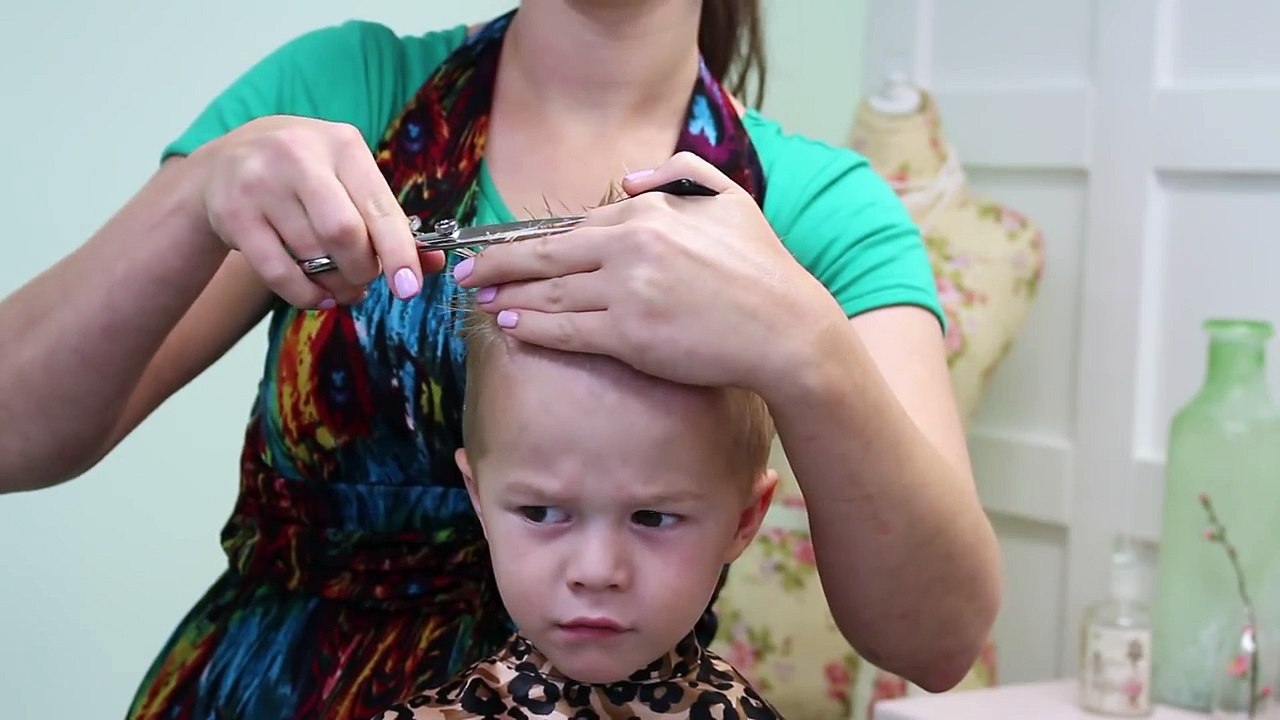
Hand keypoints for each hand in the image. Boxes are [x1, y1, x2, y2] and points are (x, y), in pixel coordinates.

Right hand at [194, 115, 445, 307]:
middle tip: (365, 280)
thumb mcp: (347, 178)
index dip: (399, 253)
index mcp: (342, 144)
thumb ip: (388, 219)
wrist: (223, 162)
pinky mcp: (233, 213)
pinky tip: (317, 295)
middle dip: (363, 269)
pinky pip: (278, 272)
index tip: (409, 287)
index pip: (379, 207)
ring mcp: (260, 183)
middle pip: (344, 233)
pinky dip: (305, 295)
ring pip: (312, 255)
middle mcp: (298, 156)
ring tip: (342, 286)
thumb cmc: (303, 175)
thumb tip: (432, 265)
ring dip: (336, 285)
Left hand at [452, 152, 846, 392]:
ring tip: (480, 297)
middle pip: (545, 253)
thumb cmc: (762, 267)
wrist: (785, 330)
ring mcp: (626, 292)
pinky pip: (565, 329)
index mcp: (649, 212)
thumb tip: (631, 178)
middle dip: (497, 262)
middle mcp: (630, 246)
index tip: (507, 247)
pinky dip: (532, 326)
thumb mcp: (729, 199)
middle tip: (463, 270)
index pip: (577, 224)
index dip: (535, 239)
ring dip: (507, 295)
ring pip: (549, 293)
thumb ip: (679, 172)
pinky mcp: (628, 336)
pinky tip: (511, 323)